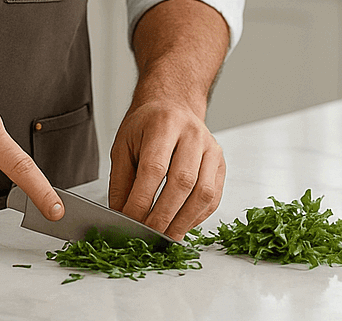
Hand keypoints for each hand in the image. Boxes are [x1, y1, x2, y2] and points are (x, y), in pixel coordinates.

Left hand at [107, 98, 224, 239]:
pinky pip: (213, 197)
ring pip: (203, 192)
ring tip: (166, 237)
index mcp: (163, 125)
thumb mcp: (124, 145)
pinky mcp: (220, 164)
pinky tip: (181, 224)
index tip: (129, 220)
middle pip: (182, 182)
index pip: (154, 168)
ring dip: (183, 221)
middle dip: (163, 215)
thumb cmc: (147, 126)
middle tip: (148, 234)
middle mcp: (192, 134)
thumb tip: (120, 214)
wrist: (173, 105)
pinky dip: (197, 216)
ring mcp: (211, 148)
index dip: (142, 200)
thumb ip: (121, 180)